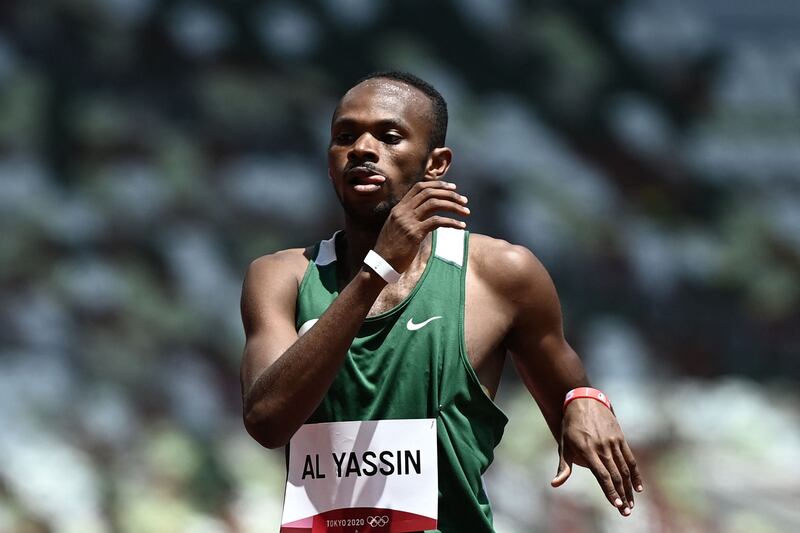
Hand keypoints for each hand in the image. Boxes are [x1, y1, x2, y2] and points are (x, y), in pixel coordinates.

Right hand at [373, 180, 468, 273]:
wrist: (380, 264)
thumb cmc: (391, 248)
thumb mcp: (397, 227)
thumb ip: (409, 217)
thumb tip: (428, 213)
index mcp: (399, 208)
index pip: (420, 187)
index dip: (438, 185)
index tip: (452, 188)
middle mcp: (403, 211)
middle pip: (430, 192)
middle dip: (450, 194)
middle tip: (464, 200)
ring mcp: (408, 221)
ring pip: (435, 204)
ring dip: (453, 206)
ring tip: (466, 212)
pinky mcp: (414, 234)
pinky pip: (437, 222)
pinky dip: (452, 223)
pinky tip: (461, 226)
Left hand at [551, 399, 643, 515]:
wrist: (584, 401)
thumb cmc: (571, 426)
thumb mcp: (564, 445)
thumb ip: (564, 467)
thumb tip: (555, 484)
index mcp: (587, 450)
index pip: (602, 475)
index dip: (610, 491)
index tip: (616, 505)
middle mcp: (602, 447)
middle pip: (615, 475)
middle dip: (622, 495)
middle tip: (626, 511)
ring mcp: (613, 442)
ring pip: (625, 469)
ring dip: (629, 488)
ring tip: (631, 504)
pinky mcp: (620, 438)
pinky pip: (630, 459)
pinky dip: (635, 474)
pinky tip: (638, 487)